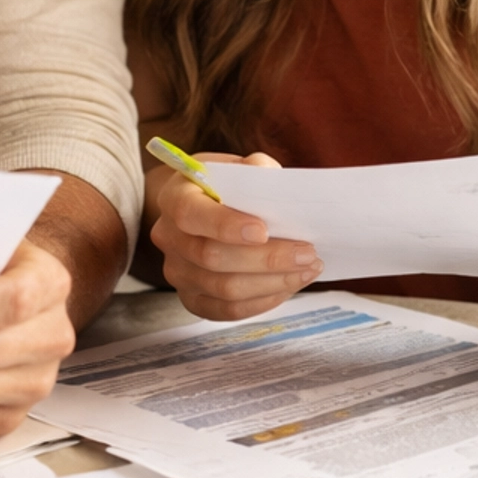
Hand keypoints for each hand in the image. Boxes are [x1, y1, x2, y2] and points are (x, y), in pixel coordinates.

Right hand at [150, 151, 321, 319]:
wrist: (203, 210)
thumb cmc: (225, 186)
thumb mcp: (237, 167)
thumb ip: (257, 170)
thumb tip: (279, 187)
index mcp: (175, 197)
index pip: (190, 214)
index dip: (225, 226)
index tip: (264, 231)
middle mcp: (168, 237)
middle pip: (211, 257)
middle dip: (266, 259)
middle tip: (307, 253)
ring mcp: (177, 272)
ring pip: (224, 289)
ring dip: (273, 282)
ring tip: (308, 269)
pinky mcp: (191, 298)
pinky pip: (227, 310)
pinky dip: (263, 301)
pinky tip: (288, 285)